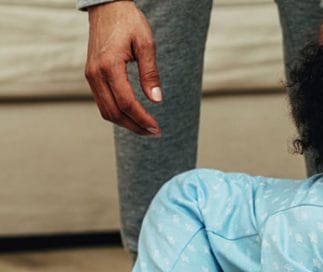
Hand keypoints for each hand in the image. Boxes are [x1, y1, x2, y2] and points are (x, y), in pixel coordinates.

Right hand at [85, 0, 161, 135]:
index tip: (157, 128)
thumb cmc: (129, 22)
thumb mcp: (146, 44)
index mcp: (109, 65)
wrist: (107, 8)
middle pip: (114, 112)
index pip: (126, 103)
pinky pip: (103, 102)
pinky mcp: (91, 76)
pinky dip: (118, 113)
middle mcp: (95, 74)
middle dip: (135, 126)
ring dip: (126, 123)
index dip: (142, 119)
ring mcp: (90, 76)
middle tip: (154, 133)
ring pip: (106, 111)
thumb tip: (156, 100)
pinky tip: (133, 116)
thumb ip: (150, 73)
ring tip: (146, 128)